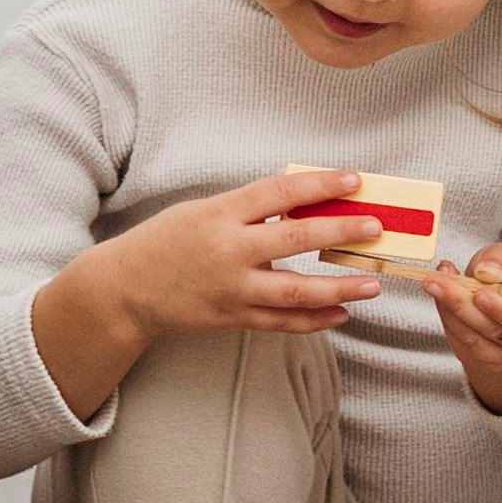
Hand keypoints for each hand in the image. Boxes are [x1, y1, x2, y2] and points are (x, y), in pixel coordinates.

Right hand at [29, 170, 372, 423]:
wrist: (126, 290)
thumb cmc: (166, 241)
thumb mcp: (202, 210)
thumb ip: (249, 210)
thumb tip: (304, 205)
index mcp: (220, 214)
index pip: (279, 193)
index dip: (320, 185)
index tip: (355, 180)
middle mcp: (228, 251)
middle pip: (294, 240)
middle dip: (340, 233)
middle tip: (375, 228)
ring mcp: (232, 289)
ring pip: (295, 291)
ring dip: (338, 289)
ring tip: (372, 284)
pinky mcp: (233, 318)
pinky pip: (281, 322)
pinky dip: (314, 320)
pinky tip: (341, 314)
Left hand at [426, 243, 501, 416]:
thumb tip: (485, 273)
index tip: (479, 292)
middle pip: (497, 334)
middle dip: (463, 306)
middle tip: (436, 281)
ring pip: (477, 344)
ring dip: (450, 314)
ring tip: (434, 284)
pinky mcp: (489, 363)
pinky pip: (465, 347)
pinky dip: (449, 322)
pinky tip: (440, 298)